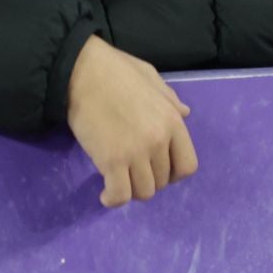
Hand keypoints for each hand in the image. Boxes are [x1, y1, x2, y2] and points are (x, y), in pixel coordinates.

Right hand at [66, 35, 198, 207]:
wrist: (84, 72)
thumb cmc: (117, 72)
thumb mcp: (153, 80)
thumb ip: (170, 101)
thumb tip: (185, 113)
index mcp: (173, 121)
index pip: (187, 165)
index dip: (174, 174)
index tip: (158, 170)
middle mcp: (160, 140)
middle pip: (163, 181)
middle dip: (149, 180)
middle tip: (132, 172)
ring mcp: (137, 152)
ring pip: (143, 192)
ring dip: (131, 190)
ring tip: (119, 180)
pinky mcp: (111, 161)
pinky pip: (120, 195)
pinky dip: (113, 200)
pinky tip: (105, 194)